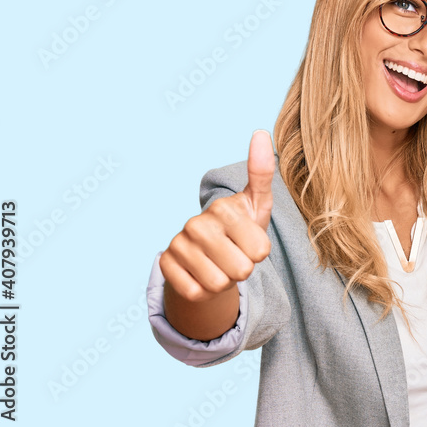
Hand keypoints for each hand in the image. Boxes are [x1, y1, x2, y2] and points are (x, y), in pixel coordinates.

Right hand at [159, 130, 275, 301]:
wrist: (208, 256)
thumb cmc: (240, 230)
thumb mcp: (258, 203)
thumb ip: (262, 173)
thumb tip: (260, 132)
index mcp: (224, 208)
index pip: (260, 251)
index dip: (260, 254)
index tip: (250, 242)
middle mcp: (197, 223)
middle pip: (241, 270)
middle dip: (243, 270)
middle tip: (235, 256)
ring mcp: (178, 244)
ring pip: (219, 284)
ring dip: (224, 282)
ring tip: (219, 265)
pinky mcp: (165, 265)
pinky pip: (196, 293)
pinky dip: (204, 291)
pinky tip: (201, 275)